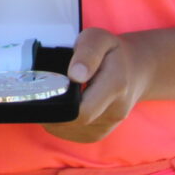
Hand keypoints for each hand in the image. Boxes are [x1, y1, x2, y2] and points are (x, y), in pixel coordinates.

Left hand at [41, 29, 150, 143]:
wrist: (136, 69)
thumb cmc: (112, 51)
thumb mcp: (99, 39)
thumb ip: (87, 54)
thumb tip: (75, 75)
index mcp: (115, 85)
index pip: (83, 110)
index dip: (59, 107)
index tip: (43, 94)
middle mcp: (116, 109)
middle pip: (76, 123)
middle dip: (53, 113)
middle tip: (37, 97)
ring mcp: (111, 123)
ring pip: (75, 132)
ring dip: (56, 121)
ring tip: (47, 101)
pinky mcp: (104, 130)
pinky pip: (79, 135)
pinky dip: (63, 127)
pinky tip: (57, 111)